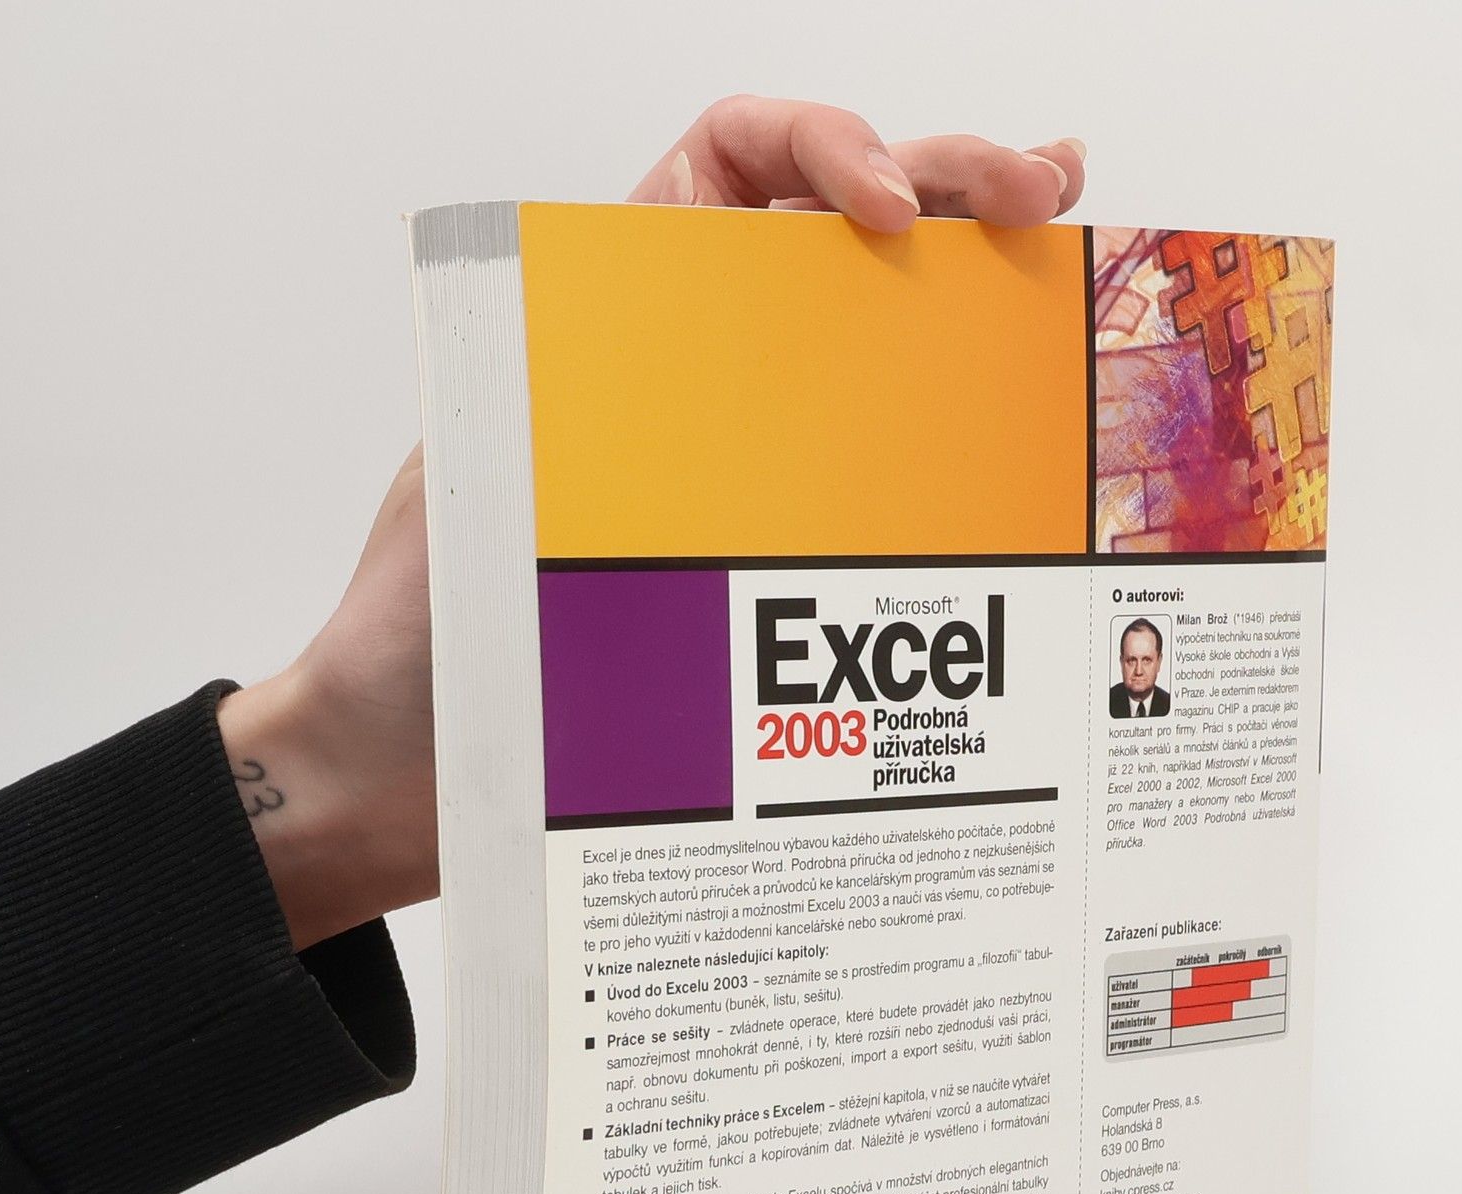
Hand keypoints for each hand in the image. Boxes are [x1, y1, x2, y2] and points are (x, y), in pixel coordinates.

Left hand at [219, 100, 1087, 951]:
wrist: (406, 779)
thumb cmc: (419, 634)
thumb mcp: (491, 468)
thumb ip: (583, 383)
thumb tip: (692, 324)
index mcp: (612, 312)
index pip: (733, 163)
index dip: (820, 147)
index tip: (882, 213)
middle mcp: (692, 374)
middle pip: (838, 233)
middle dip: (947, 182)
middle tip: (1035, 194)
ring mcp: (746, 464)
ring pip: (877, 342)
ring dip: (974, 279)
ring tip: (1054, 243)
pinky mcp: (774, 558)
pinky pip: (873, 481)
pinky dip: (950, 437)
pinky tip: (1019, 410)